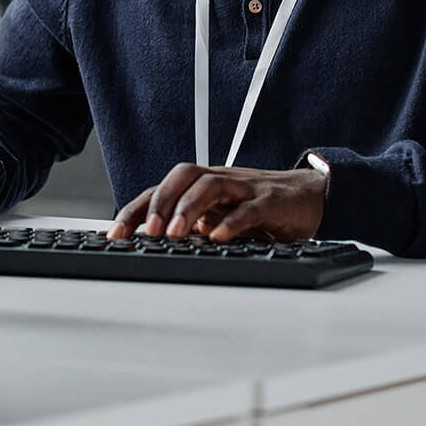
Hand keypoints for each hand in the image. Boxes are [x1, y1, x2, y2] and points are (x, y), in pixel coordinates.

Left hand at [108, 162, 327, 242]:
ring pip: (211, 186)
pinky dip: (232, 222)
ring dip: (189, 208)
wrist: (311, 195)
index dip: (135, 209)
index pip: (162, 190)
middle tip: (146, 233)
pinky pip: (249, 207)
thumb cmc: (260, 208)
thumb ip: (194, 228)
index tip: (114, 236)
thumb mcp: (221, 218)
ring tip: (175, 234)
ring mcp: (246, 188)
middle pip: (183, 176)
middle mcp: (221, 181)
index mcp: (204, 186)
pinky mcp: (271, 201)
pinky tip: (219, 238)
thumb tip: (153, 249)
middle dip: (159, 202)